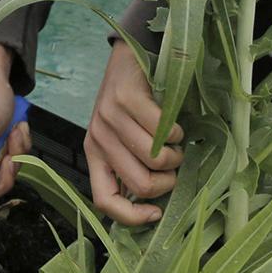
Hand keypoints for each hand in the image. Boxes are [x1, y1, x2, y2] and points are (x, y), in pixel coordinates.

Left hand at [85, 40, 184, 225]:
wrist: (130, 56)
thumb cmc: (130, 104)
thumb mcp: (122, 137)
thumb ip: (130, 165)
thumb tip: (154, 206)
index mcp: (94, 154)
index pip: (104, 201)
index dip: (132, 216)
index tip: (157, 212)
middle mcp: (97, 139)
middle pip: (140, 184)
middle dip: (168, 180)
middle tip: (172, 163)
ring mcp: (110, 118)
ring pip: (156, 159)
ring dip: (175, 155)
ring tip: (173, 142)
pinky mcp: (126, 99)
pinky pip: (164, 131)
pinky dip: (177, 132)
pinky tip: (173, 123)